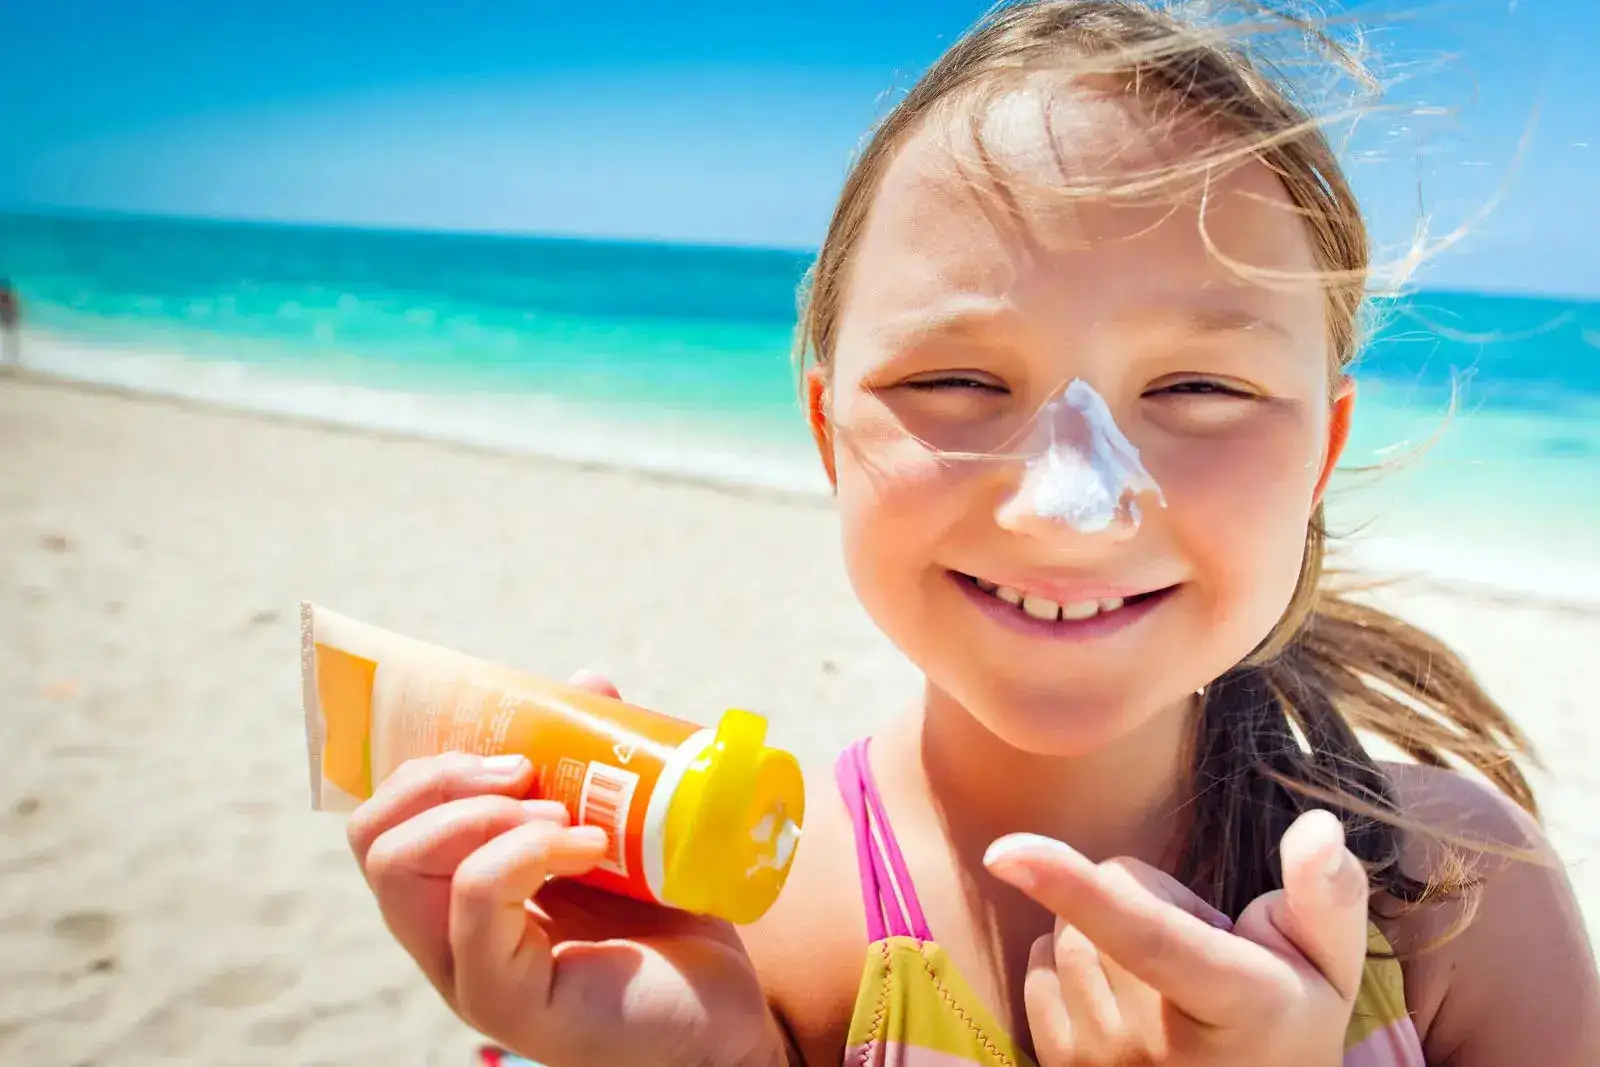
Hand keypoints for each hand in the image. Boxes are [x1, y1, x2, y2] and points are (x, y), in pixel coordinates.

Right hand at [347, 671, 787, 1066]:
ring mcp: (469, 974)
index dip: (424, 764)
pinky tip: (588, 847)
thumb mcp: (626, 828)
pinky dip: (526, 852)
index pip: (385, 820)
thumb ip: (598, 761)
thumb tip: (586, 685)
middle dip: (441, 779)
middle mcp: (448, 937)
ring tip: (558, 814)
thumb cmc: (669, 926)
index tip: (506, 745)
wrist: (729, 1014)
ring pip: (397, 870)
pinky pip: (476, 904)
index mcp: (460, 891)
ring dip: (477, 814)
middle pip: (373, 838)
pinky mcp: (508, 1004)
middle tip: (523, 774)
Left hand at [984, 809, 1367, 1065]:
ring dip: (1104, 935)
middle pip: (1108, 901)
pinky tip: (1120, 1000)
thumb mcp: (1329, 966)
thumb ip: (1327, 894)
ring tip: (1162, 982)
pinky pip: (1037, 970)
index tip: (1005, 850)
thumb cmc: (1287, 1025)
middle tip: (1198, 953)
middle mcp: (1160, 1046)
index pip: (1147, 936)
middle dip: (1147, 900)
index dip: (1076, 887)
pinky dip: (1067, 967)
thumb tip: (1319, 824)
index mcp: (1236, 1003)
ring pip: (1064, 935)